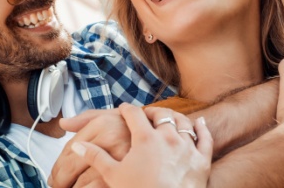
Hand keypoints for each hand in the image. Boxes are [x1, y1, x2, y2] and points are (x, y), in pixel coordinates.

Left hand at [51, 109, 128, 187]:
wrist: (165, 141)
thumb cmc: (134, 130)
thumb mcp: (112, 117)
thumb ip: (85, 119)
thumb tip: (63, 123)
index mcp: (103, 124)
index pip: (70, 148)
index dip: (57, 165)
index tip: (53, 175)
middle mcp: (110, 139)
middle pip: (72, 165)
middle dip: (60, 179)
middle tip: (56, 185)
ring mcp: (117, 159)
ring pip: (81, 180)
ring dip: (72, 187)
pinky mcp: (121, 174)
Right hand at [72, 103, 212, 187]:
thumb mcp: (113, 175)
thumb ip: (95, 157)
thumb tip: (77, 146)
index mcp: (146, 138)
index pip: (134, 114)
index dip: (127, 109)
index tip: (124, 108)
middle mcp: (169, 137)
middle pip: (161, 114)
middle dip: (152, 112)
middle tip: (146, 114)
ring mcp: (188, 147)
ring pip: (183, 122)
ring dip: (175, 118)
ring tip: (169, 118)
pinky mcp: (202, 160)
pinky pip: (205, 138)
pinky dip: (202, 128)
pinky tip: (200, 123)